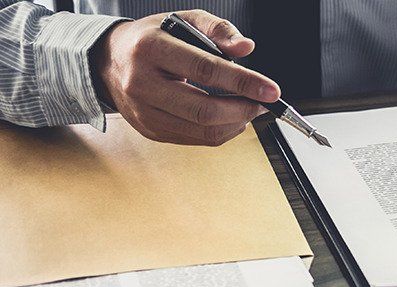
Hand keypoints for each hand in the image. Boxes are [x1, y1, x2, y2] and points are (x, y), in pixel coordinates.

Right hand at [91, 10, 279, 145]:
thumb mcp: (183, 20)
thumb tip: (246, 49)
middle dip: (243, 109)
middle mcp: (142, 83)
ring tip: (249, 108)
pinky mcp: (150, 130)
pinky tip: (231, 118)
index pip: (205, 69)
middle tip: (263, 102)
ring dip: (236, 123)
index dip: (243, 82)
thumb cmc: (153, 39)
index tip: (271, 90)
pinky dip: (221, 132)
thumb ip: (218, 30)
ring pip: (201, 130)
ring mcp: (144, 112)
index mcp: (150, 49)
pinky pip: (195, 139)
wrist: (109, 61)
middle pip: (203, 109)